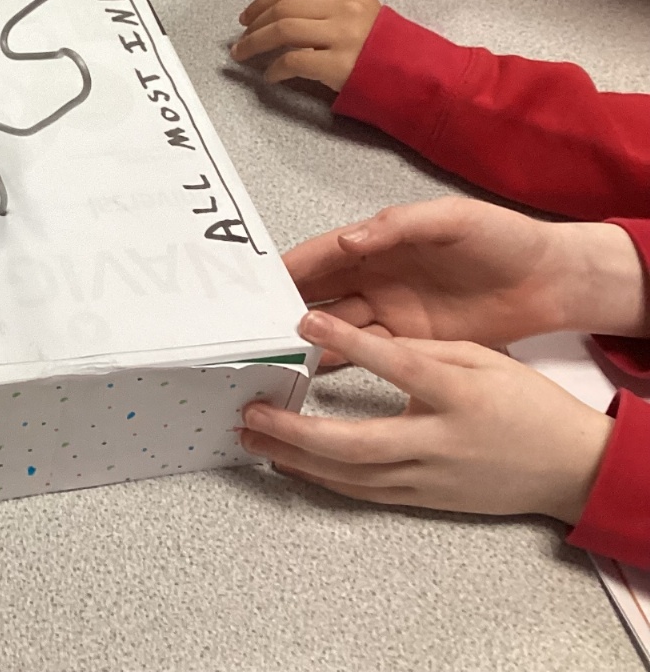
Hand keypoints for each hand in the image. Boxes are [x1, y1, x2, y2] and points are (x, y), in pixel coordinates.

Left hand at [232, 0, 380, 90]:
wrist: (420, 76)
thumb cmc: (387, 50)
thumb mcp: (363, 16)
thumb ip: (328, 11)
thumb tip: (280, 19)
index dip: (262, 2)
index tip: (246, 17)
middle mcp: (345, 8)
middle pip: (283, 8)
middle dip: (254, 25)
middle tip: (240, 41)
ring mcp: (343, 35)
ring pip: (283, 29)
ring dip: (255, 43)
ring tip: (243, 56)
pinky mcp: (339, 64)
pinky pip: (293, 60)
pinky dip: (275, 69)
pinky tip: (271, 77)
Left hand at [240, 312, 612, 522]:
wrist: (569, 467)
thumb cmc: (527, 406)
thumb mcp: (483, 359)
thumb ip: (424, 350)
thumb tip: (367, 340)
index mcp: (459, 396)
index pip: (398, 366)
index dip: (351, 344)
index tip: (307, 322)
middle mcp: (438, 443)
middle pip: (357, 444)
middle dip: (296, 430)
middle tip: (253, 410)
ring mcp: (428, 478)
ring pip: (351, 475)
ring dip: (295, 458)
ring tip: (253, 436)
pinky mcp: (422, 498)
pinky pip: (363, 490)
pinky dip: (322, 477)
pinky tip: (290, 462)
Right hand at [286, 197, 647, 364]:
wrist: (554, 281)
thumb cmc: (504, 238)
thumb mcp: (453, 219)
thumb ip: (400, 226)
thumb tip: (349, 240)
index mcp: (381, 242)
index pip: (322, 254)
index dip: (289, 267)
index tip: (255, 283)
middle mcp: (378, 278)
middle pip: (318, 293)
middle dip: (283, 305)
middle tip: (249, 322)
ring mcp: (393, 313)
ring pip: (335, 326)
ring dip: (305, 337)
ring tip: (272, 352)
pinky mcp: (414, 344)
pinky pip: (366, 353)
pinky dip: (336, 360)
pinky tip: (312, 370)